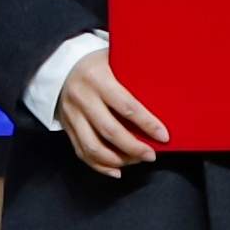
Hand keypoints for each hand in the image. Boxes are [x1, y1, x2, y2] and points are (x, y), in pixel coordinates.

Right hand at [52, 49, 166, 180]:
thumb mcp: (114, 59)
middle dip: (134, 147)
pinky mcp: (66, 127)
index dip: (147, 124)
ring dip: (117, 160)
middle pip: (110, 130)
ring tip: (136, 161)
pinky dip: (100, 166)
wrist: (62, 65)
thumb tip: (167, 92)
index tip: (164, 136)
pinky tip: (117, 170)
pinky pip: (81, 152)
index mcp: (97, 78)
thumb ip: (133, 75)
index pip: (126, 106)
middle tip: (151, 155)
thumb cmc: (98, 62)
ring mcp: (72, 114)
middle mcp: (82, 98)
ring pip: (93, 146)